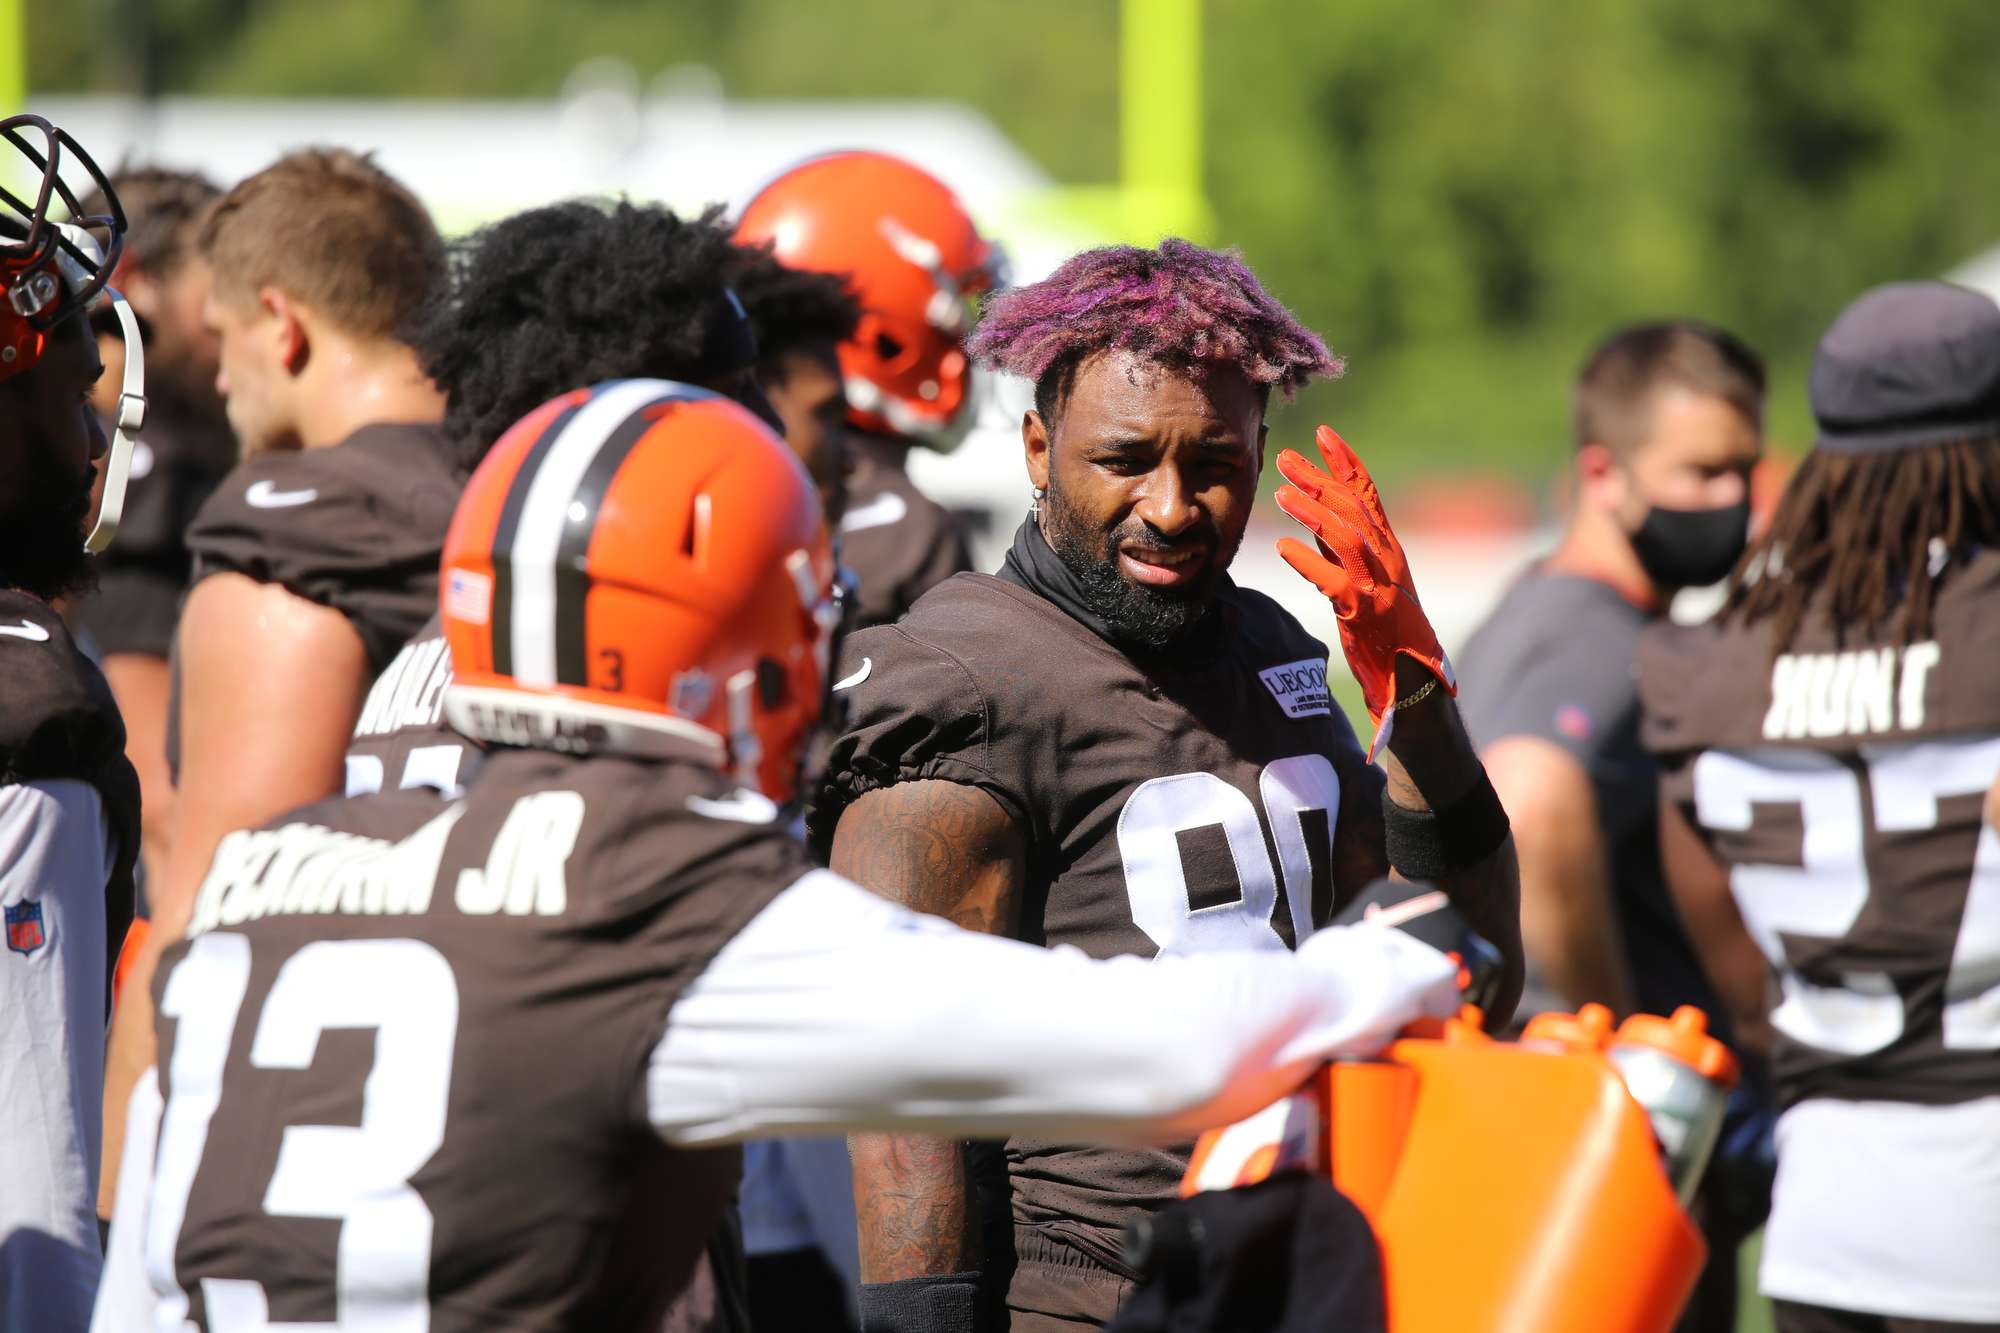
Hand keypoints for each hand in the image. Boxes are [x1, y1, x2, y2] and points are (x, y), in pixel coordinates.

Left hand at [1275, 425, 1454, 759]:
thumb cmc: (1389, 630)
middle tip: (1286, 458)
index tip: (1323, 434)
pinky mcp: (1365, 614)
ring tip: (1280, 495)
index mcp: (1389, 547)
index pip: (1368, 494)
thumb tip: (1317, 518)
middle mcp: (1388, 559)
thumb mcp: (1368, 579)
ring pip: (1346, 537)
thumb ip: (1345, 549)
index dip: (1346, 462)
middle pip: (1352, 508)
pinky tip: (1282, 547)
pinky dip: (1308, 562)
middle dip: (1318, 479)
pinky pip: (1334, 581)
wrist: (1415, 681)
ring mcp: (1378, 585)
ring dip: (1312, 512)